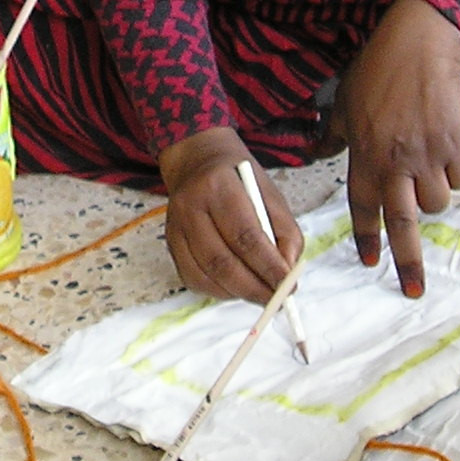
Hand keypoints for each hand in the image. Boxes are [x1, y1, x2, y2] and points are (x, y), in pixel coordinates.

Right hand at [159, 126, 301, 300]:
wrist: (196, 161)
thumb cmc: (239, 179)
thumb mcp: (270, 194)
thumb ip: (285, 232)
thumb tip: (287, 273)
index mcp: (219, 186)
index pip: (245, 235)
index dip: (268, 266)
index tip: (289, 286)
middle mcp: (191, 206)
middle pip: (222, 261)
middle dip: (254, 288)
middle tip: (277, 299)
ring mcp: (176, 227)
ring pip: (205, 275)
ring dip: (237, 293)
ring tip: (260, 293)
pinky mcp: (170, 244)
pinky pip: (193, 279)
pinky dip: (218, 291)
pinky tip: (236, 287)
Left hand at [330, 0, 459, 298]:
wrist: (418, 46)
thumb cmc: (377, 72)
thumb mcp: (344, 105)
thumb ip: (331, 136)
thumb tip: (314, 152)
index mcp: (364, 157)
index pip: (363, 209)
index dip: (367, 239)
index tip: (370, 264)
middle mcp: (395, 163)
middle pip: (403, 225)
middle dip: (408, 263)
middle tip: (414, 290)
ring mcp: (427, 156)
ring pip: (436, 204)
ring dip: (432, 198)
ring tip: (427, 174)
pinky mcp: (456, 145)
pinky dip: (455, 174)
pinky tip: (448, 154)